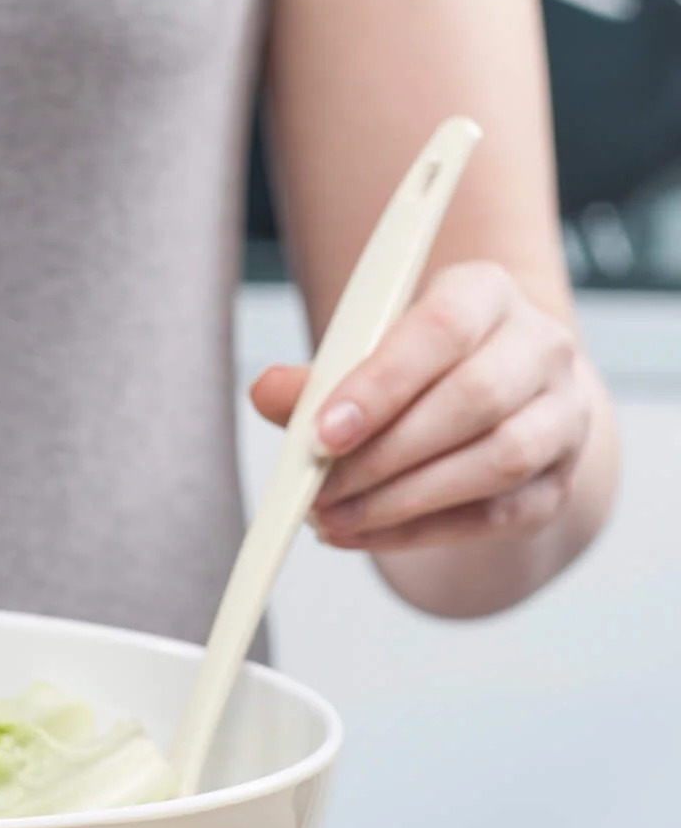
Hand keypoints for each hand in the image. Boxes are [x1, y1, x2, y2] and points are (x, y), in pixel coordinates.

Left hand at [249, 261, 594, 552]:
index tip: (321, 434)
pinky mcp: (558, 483)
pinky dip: (418, 531)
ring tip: (332, 518)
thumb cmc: (414, 380)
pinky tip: (362, 534)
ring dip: (401, 500)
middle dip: (383, 454)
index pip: (443, 328)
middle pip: (475, 398)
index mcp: (486, 294)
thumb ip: (314, 380)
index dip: (381, 384)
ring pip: (496, 460)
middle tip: (317, 490)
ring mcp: (562, 416)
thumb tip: (266, 391)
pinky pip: (494, 515)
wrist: (491, 414)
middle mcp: (541, 346)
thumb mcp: (361, 362)